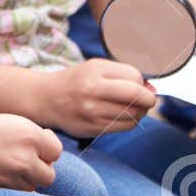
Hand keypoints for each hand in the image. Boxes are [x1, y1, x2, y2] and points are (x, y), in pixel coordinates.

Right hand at [0, 102, 62, 190]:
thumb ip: (16, 130)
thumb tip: (25, 139)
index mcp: (28, 133)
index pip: (56, 151)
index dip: (47, 147)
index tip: (36, 141)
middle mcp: (22, 158)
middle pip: (48, 175)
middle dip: (40, 167)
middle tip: (25, 156)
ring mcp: (7, 177)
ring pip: (32, 188)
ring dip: (26, 180)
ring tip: (10, 166)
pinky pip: (12, 194)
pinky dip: (11, 188)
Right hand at [34, 59, 155, 138]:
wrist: (46, 99)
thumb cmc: (75, 81)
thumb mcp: (95, 67)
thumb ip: (121, 73)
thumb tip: (148, 88)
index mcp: (95, 71)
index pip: (134, 77)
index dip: (142, 82)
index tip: (140, 85)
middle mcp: (93, 91)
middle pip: (136, 96)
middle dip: (148, 99)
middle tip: (148, 99)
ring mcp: (92, 112)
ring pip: (133, 114)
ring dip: (141, 111)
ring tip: (135, 107)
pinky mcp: (93, 129)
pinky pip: (124, 127)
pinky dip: (131, 122)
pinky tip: (125, 116)